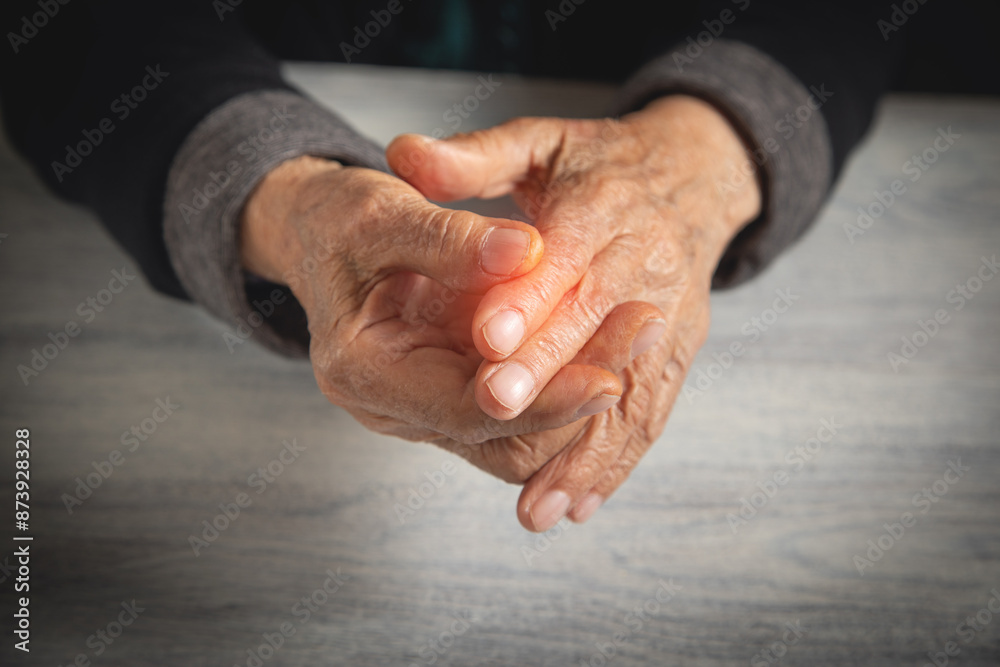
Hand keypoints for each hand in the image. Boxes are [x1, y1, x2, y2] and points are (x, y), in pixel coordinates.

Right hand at [238, 157, 660, 484]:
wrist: (326, 233)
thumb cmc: (344, 222)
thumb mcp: (382, 214)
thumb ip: (450, 236)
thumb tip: (526, 252)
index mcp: (362, 372)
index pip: (464, 411)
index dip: (540, 399)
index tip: (608, 375)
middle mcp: (395, 407)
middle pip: (504, 439)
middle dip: (577, 395)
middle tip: (645, 328)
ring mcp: (428, 407)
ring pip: (522, 438)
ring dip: (582, 392)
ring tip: (641, 327)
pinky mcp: (458, 391)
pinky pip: (523, 411)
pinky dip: (568, 381)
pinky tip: (615, 337)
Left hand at [388, 95, 761, 529]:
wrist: (693, 173)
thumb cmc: (598, 161)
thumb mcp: (538, 141)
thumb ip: (472, 156)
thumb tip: (401, 154)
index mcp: (603, 210)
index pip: (563, 261)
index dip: (528, 301)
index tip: (486, 342)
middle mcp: (643, 263)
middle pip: (593, 328)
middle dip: (547, 376)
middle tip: (495, 412)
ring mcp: (669, 312)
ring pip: (629, 387)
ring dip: (584, 449)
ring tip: (539, 505)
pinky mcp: (679, 348)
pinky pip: (652, 410)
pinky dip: (616, 461)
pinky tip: (580, 505)